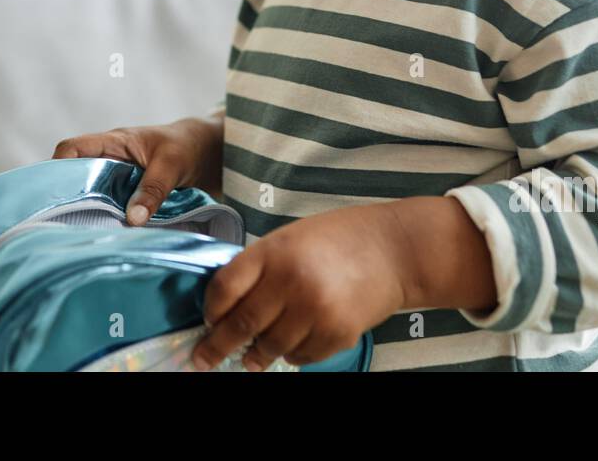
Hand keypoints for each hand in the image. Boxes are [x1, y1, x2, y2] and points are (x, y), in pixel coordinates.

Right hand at [52, 115, 222, 224]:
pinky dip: (108, 221)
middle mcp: (109, 160)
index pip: (72, 148)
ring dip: (89, 214)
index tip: (55, 195)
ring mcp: (117, 179)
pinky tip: (108, 239)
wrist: (210, 152)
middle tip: (64, 227)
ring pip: (91, 196)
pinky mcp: (128, 196)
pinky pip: (110, 208)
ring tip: (83, 238)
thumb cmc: (187, 147)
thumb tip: (132, 219)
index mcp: (114, 143)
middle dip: (68, 199)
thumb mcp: (172, 165)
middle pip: (74, 176)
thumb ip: (153, 190)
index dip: (58, 167)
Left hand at [190, 204, 410, 370]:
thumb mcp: (290, 238)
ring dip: (258, 354)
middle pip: (241, 325)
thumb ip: (259, 268)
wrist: (394, 249)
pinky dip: (293, 354)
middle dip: (216, 347)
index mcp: (274, 252)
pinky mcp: (338, 334)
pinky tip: (297, 340)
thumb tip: (226, 308)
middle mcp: (292, 282)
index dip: (210, 310)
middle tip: (202, 360)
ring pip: (270, 347)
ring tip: (254, 355)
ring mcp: (316, 311)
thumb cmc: (338, 239)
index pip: (225, 289)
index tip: (207, 322)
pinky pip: (301, 357)